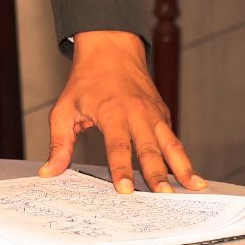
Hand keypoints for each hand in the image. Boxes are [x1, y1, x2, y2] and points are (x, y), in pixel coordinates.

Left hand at [40, 30, 204, 193]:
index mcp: (111, 111)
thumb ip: (59, 143)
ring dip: (183, 166)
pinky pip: (174, 139)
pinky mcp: (163, 114)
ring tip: (195, 187)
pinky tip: (190, 176)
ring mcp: (153, 113)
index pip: (117, 146)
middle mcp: (136, 112)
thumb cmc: (86, 81)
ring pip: (171, 143)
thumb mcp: (64, 109)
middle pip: (149, 148)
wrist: (111, 48)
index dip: (121, 169)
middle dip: (157, 173)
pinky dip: (183, 157)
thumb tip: (49, 171)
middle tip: (164, 196)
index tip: (125, 190)